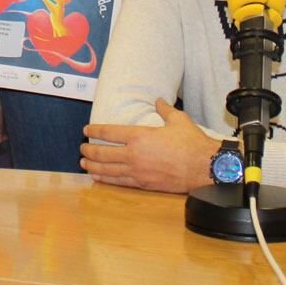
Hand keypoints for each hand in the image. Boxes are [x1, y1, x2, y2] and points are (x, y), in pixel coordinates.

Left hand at [81, 98, 216, 192]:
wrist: (204, 167)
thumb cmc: (192, 143)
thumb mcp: (178, 120)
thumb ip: (164, 109)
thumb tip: (158, 100)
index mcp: (140, 136)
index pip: (109, 132)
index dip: (95, 131)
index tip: (86, 130)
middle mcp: (134, 154)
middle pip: (103, 153)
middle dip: (89, 150)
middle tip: (81, 148)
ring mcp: (138, 171)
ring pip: (108, 169)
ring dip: (93, 166)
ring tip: (83, 164)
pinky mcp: (144, 184)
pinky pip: (119, 182)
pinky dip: (106, 180)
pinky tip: (98, 178)